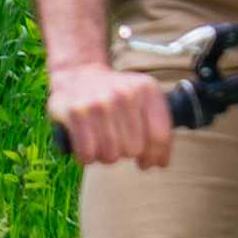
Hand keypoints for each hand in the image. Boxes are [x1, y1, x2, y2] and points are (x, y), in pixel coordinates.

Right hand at [45, 57, 177, 170]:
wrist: (77, 75)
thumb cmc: (114, 95)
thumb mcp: (143, 100)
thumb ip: (158, 128)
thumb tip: (160, 163)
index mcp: (147, 90)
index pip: (160, 136)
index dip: (154, 156)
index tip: (146, 162)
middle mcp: (125, 94)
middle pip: (134, 149)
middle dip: (125, 153)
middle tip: (116, 142)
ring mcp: (100, 102)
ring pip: (111, 155)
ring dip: (105, 155)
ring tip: (101, 141)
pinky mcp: (77, 112)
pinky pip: (88, 153)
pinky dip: (87, 156)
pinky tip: (87, 145)